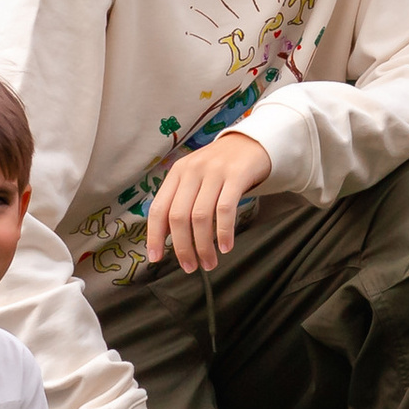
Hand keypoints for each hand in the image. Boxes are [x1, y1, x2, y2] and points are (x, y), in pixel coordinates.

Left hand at [145, 130, 271, 272]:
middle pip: (179, 216)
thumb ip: (181, 198)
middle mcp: (192, 171)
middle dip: (182, 247)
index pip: (158, 208)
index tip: (156, 258)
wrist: (253, 141)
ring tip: (209, 263)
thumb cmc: (222, 166)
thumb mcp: (196, 175)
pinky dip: (223, 232)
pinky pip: (225, 209)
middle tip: (189, 267)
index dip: (154, 236)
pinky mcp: (237, 175)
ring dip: (203, 245)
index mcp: (177, 172)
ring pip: (201, 217)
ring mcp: (215, 172)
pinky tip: (225, 246)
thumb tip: (166, 236)